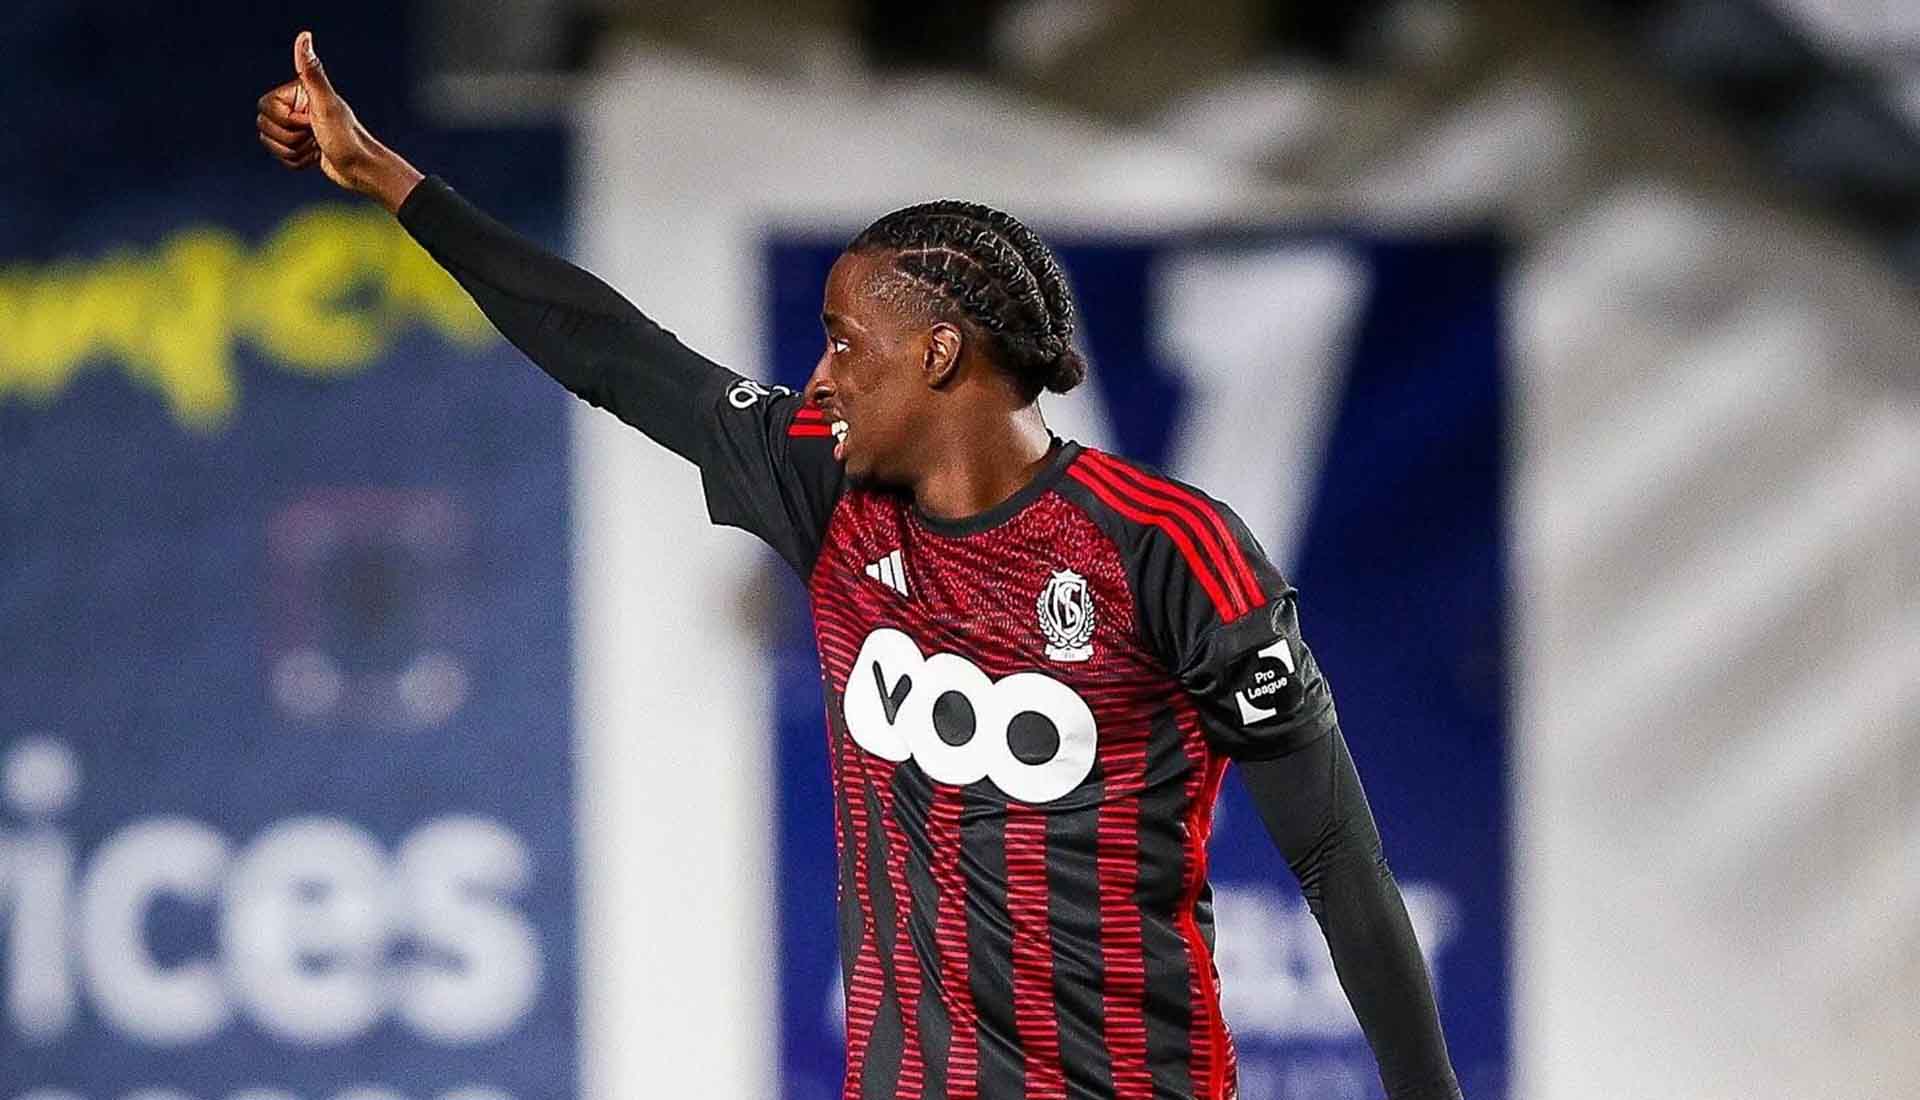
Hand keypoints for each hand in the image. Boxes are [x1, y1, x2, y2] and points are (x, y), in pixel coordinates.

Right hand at [256, 30, 421, 211]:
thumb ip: (312, 72)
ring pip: (272, 144)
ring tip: (318, 146)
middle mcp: (297, 107)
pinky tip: (317, 156)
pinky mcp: (300, 146)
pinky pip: (282, 158)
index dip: (285, 120)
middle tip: (315, 135)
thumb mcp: (326, 103)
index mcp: (298, 93)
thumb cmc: (346, 137)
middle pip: (265, 126)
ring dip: (295, 151)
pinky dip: (299, 162)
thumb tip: (305, 36)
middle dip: (290, 138)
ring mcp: (298, 127)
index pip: (264, 107)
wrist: (360, 169)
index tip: (309, 120)